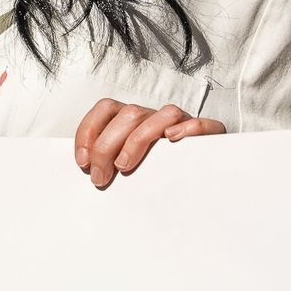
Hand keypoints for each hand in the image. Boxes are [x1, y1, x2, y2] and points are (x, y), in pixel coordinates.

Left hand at [73, 99, 223, 189]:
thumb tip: (85, 169)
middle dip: (107, 146)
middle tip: (100, 178)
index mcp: (133, 119)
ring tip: (125, 166)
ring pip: (163, 114)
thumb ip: (108, 162)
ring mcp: (182, 124)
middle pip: (129, 114)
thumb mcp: (126, 166)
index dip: (89, 131)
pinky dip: (188, 129)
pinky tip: (172, 140)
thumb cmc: (154, 174)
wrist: (200, 182)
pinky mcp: (208, 135)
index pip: (106, 108)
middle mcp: (155, 117)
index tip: (82, 162)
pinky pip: (201, 124)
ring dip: (139, 139)